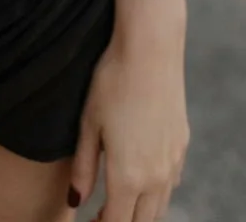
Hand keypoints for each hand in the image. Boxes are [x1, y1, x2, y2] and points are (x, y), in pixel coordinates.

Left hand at [69, 14, 188, 221]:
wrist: (150, 51)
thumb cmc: (112, 83)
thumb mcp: (88, 124)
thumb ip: (83, 168)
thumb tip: (74, 201)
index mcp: (128, 176)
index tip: (88, 220)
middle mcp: (156, 178)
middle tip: (99, 216)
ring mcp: (173, 163)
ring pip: (159, 207)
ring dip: (139, 212)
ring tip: (117, 201)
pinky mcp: (181, 147)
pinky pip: (171, 184)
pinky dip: (156, 193)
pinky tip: (141, 179)